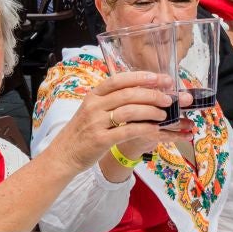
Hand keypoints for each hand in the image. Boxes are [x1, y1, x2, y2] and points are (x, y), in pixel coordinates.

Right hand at [63, 70, 183, 169]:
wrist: (63, 154)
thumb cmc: (82, 132)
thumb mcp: (92, 110)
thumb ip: (111, 101)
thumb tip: (142, 93)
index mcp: (94, 95)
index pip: (119, 79)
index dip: (142, 77)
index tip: (161, 78)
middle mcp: (94, 106)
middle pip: (128, 94)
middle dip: (152, 94)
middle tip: (169, 98)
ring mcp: (96, 122)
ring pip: (130, 110)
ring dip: (151, 111)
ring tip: (164, 114)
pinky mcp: (101, 140)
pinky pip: (127, 131)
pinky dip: (144, 128)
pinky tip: (155, 129)